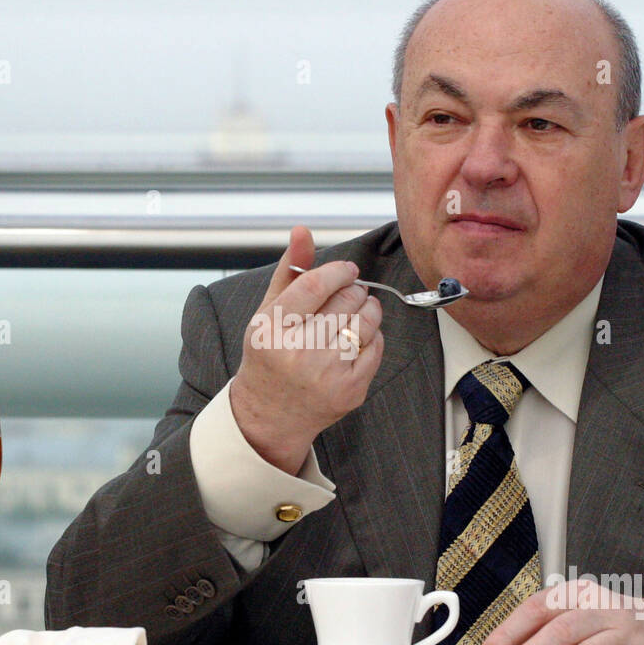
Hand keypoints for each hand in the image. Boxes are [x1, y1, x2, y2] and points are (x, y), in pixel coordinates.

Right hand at [229, 225, 383, 474]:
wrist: (271, 414)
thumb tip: (303, 230)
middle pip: (345, 300)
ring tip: (355, 312)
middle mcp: (299, 352)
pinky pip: (375, 347)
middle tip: (349, 294)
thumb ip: (289, 271)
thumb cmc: (270, 356)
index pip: (317, 284)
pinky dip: (372, 336)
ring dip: (367, 309)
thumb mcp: (268, 312)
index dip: (339, 271)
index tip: (347, 271)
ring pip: (365, 321)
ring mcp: (327, 374)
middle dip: (353, 290)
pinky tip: (356, 338)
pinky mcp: (350, 390)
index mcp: (274, 329)